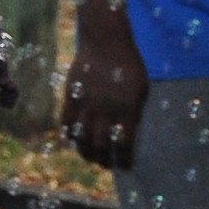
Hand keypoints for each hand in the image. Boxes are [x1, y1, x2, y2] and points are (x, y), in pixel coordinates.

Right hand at [62, 20, 146, 170]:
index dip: (124, 159)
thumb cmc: (128, 65)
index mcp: (128, 109)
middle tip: (106, 164)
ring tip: (90, 156)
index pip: (124, 144)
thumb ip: (135, 112)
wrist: (105, 42)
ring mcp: (86, 104)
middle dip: (103, 160)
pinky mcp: (71, 97)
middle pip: (100, 145)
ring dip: (85, 152)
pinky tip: (74, 138)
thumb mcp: (141, 89)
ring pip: (82, 138)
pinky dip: (70, 134)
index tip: (125, 166)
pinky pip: (66, 123)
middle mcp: (106, 111)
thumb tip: (128, 131)